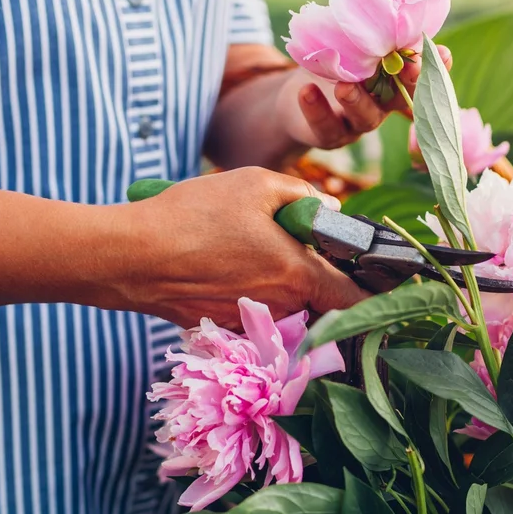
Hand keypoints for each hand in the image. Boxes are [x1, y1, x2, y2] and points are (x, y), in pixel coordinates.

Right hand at [115, 167, 369, 328]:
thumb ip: (301, 195)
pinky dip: (253, 295)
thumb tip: (327, 206)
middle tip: (306, 245)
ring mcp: (251, 323)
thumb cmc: (193, 216)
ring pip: (288, 307)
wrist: (131, 257)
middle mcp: (281, 308)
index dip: (374, 290)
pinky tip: (227, 267)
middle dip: (323, 277)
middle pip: (322, 302)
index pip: (356, 299)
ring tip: (256, 251)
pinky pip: (255, 314)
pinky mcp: (224, 328)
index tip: (381, 278)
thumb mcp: (254, 185)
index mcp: (298, 274)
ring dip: (286, 286)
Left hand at [280, 0, 453, 150]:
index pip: (426, 72)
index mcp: (397, 73)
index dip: (437, 66)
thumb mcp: (356, 14)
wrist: (298, 93)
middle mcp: (384, 100)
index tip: (444, 53)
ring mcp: (357, 119)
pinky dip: (317, 110)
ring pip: (366, 117)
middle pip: (404, 98)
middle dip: (410, 84)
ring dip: (358, 102)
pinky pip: (326, 127)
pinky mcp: (328, 131)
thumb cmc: (338, 50)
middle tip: (409, 66)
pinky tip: (306, 90)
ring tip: (344, 86)